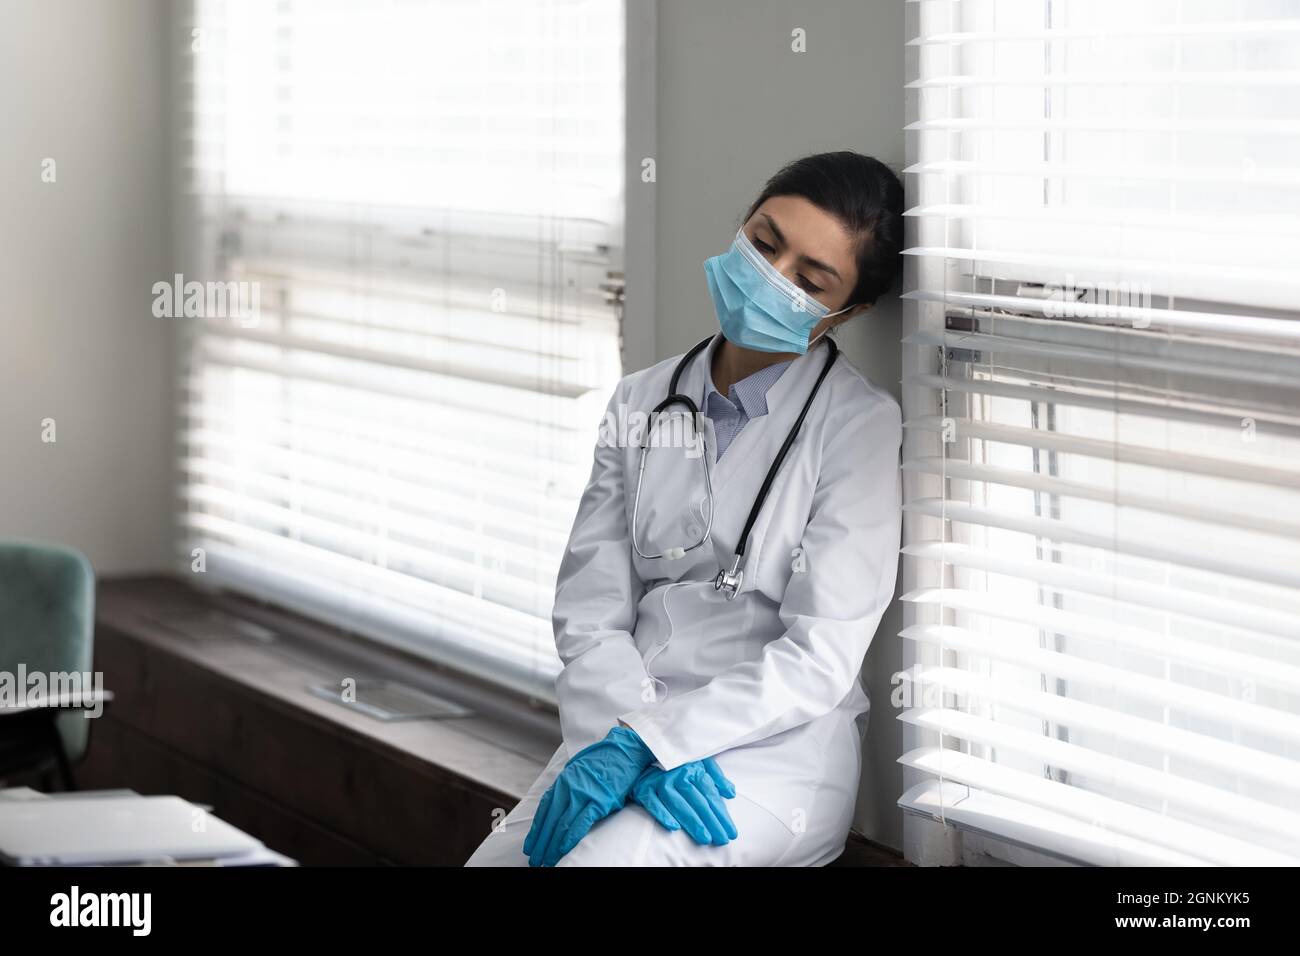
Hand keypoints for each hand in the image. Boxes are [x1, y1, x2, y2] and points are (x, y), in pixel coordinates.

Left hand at [522, 725, 655, 866]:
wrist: (625, 751)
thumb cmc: (603, 760)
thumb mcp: (578, 769)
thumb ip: (566, 786)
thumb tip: (557, 805)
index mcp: (563, 781)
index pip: (544, 810)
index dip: (536, 830)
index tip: (530, 846)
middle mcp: (569, 787)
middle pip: (550, 820)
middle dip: (541, 843)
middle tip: (535, 860)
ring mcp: (583, 794)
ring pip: (562, 824)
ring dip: (552, 845)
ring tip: (545, 860)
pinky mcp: (599, 801)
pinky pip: (581, 823)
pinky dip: (570, 837)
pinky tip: (562, 849)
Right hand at [630, 757, 737, 845]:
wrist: (645, 756)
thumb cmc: (677, 765)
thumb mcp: (700, 763)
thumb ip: (717, 777)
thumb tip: (731, 793)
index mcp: (694, 769)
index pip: (710, 795)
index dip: (722, 814)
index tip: (731, 832)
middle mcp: (678, 774)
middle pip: (698, 802)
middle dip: (712, 823)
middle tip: (721, 839)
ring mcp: (661, 782)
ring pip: (679, 805)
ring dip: (692, 822)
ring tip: (704, 838)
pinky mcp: (645, 789)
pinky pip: (654, 804)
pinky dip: (663, 815)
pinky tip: (674, 827)